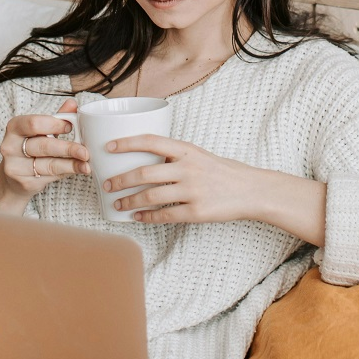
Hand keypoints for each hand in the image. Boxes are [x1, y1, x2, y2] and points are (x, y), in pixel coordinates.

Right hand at [0, 99, 90, 211]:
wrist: (13, 178)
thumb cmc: (29, 148)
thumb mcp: (40, 131)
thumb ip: (56, 118)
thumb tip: (73, 104)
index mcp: (15, 127)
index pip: (34, 124)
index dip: (54, 125)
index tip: (71, 127)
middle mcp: (10, 146)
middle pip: (43, 146)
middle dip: (67, 148)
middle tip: (85, 151)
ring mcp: (15, 167)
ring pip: (49, 164)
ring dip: (71, 164)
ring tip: (87, 164)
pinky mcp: (24, 183)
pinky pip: (50, 176)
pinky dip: (67, 172)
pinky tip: (79, 170)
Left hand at [101, 135, 261, 223]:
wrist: (251, 190)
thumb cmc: (223, 172)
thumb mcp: (200, 156)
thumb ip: (175, 157)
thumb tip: (144, 161)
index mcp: (187, 151)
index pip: (151, 141)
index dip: (126, 143)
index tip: (108, 147)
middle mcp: (188, 169)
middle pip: (144, 173)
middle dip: (120, 180)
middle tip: (106, 184)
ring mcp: (193, 191)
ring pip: (150, 197)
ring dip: (129, 201)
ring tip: (117, 203)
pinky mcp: (197, 212)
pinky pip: (165, 215)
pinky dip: (147, 217)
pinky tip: (137, 217)